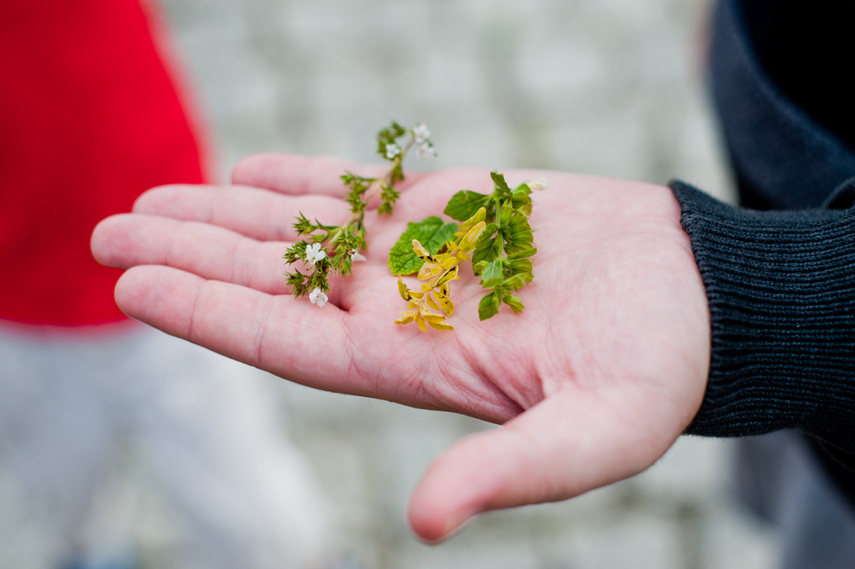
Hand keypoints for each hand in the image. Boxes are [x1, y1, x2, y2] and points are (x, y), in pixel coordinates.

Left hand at [92, 154, 709, 541]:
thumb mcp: (594, 438)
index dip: (210, 314)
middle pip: (274, 282)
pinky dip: (304, 177)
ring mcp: (423, 256)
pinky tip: (247, 170)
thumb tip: (425, 524)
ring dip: (227, 212)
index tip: (136, 286)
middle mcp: (403, 312)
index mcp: (418, 368)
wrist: (698, 300)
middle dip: (192, 256)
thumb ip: (508, 473)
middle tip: (110, 233)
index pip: (288, 343)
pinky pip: (361, 190)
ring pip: (304, 231)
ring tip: (156, 196)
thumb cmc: (657, 373)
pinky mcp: (454, 207)